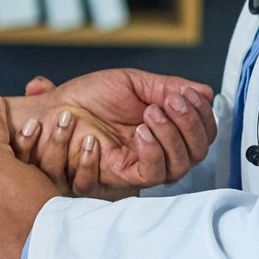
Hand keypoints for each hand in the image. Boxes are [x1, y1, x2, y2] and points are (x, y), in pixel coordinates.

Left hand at [15, 69, 214, 196]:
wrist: (54, 106)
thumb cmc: (88, 95)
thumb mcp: (134, 83)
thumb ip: (168, 88)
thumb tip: (203, 93)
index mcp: (163, 128)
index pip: (201, 132)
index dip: (202, 115)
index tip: (188, 95)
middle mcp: (157, 149)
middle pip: (197, 152)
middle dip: (191, 124)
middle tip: (172, 102)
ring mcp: (141, 163)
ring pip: (179, 165)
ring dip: (173, 136)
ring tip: (153, 112)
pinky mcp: (123, 175)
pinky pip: (151, 173)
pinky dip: (154, 151)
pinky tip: (142, 131)